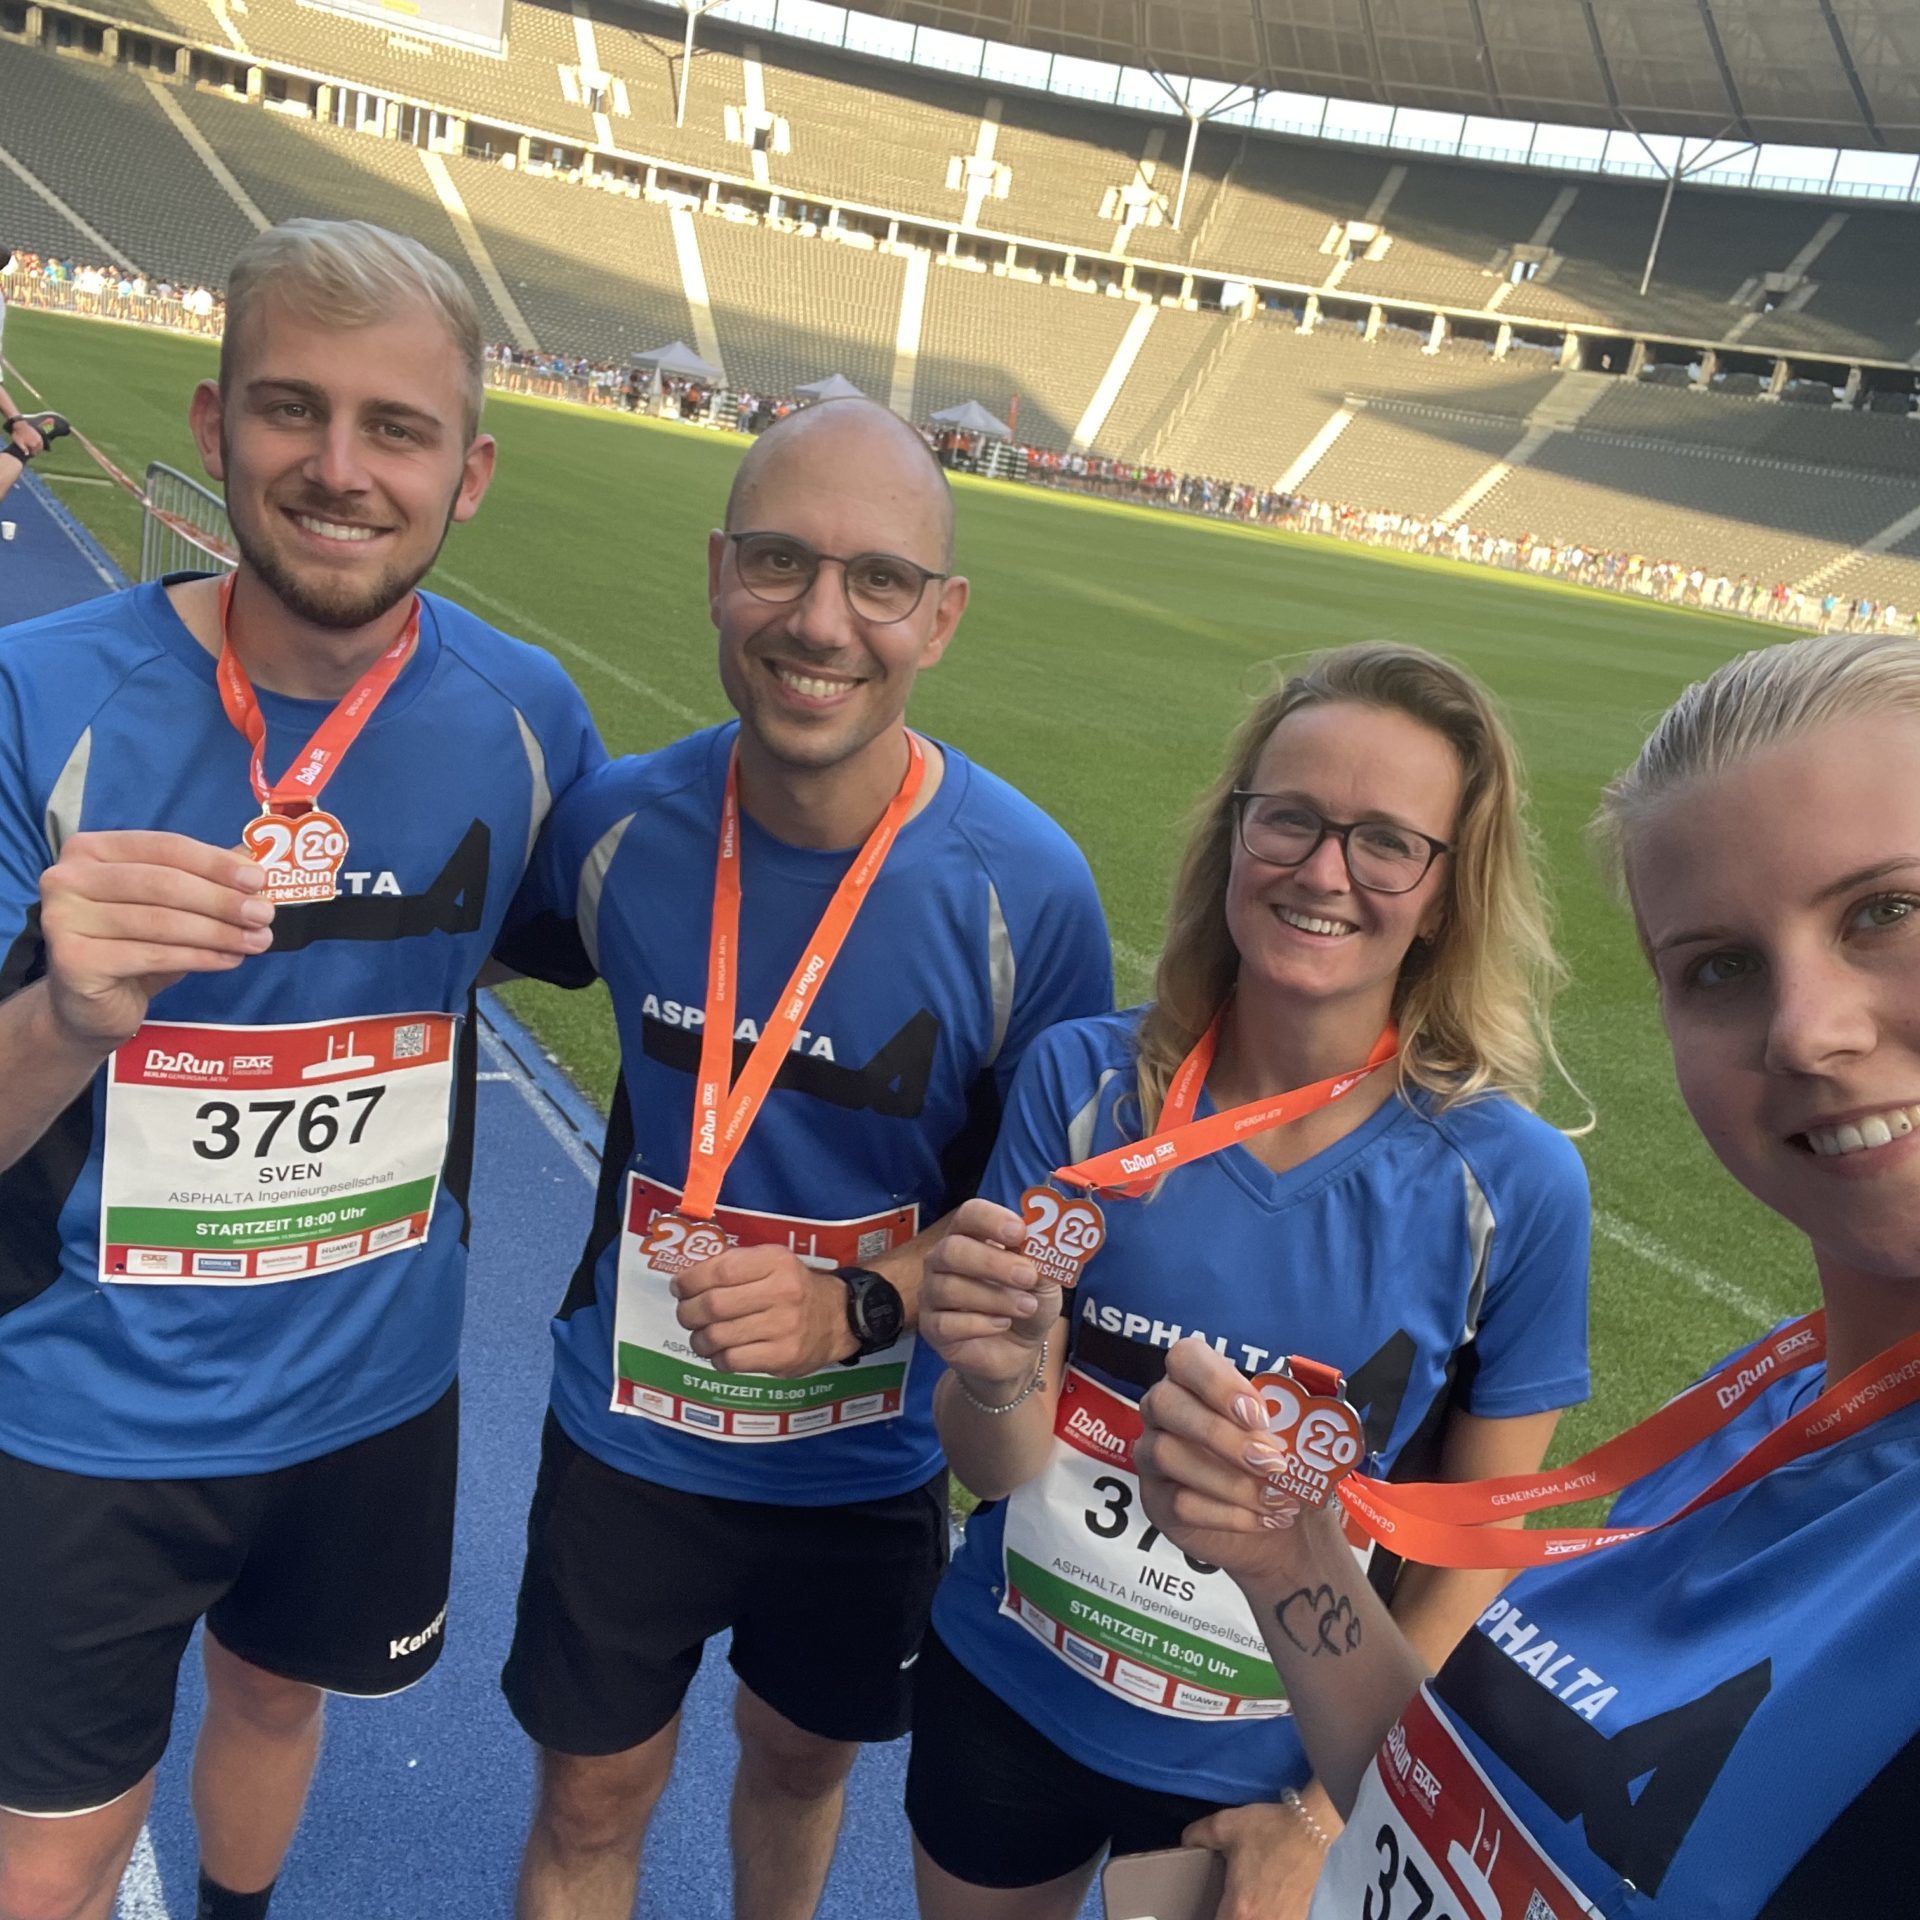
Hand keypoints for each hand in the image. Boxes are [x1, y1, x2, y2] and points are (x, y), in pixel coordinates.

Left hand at [9, 417, 43, 458]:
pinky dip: (39, 444)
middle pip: (38, 450)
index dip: (31, 454)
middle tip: (31, 452)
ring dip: (38, 448)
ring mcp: (39, 439)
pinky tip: (35, 444)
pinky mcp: (39, 436)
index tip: (29, 454)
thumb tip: (27, 454)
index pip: (34, 453)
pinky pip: (41, 442)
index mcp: (33, 445)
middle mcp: (38, 443)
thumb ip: (23, 449)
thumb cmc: (18, 434)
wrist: (20, 425)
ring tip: (33, 448)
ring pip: (40, 447)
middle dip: (35, 451)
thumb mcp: (18, 442)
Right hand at [39, 831, 272, 1049]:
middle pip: (163, 883)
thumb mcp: (170, 906)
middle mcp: (67, 877)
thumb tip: (253, 855)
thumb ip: (205, 877)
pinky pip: (152, 955)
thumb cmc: (132, 946)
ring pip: (161, 921)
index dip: (216, 863)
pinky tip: (229, 959)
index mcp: (90, 849)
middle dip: (222, 900)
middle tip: (264, 915)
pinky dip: (199, 957)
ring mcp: (63, 919)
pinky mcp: (73, 960)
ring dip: (218, 931)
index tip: (259, 879)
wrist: (90, 1005)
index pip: (165, 846)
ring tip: (257, 941)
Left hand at [673, 1244, 851, 1375]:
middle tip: (685, 1314)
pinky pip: (731, 1361)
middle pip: (713, 1305)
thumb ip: (735, 1265)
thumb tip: (686, 1281)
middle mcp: (782, 1292)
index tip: (678, 1288)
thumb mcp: (773, 1262)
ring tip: (700, 1336)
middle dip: (687, 1312)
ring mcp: (783, 1327)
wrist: (839, 1318)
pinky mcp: (783, 1357)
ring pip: (718, 1336)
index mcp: (776, 1262)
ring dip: (699, 1339)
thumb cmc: (794, 1287)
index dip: (689, 1281)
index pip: (719, 1270)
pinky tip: (721, 1353)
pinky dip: (716, 1358)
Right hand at [920, 1197, 1058, 1397]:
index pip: (969, 1214)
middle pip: (952, 1249)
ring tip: (1026, 1307)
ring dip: (994, 1298)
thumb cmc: (1026, 1302)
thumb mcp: (1045, 1280)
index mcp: (970, 1236)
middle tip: (1026, 1276)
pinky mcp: (932, 1328)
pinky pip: (946, 1323)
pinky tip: (1002, 1324)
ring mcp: (933, 1294)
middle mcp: (943, 1260)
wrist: (1019, 1350)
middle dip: (992, 1262)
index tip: (1019, 1232)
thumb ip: (1042, 1260)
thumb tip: (1041, 1243)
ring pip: (949, 1288)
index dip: (991, 1219)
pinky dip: (980, 1324)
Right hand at [1137, 1336, 1325, 1590]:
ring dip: (1230, 1481)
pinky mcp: (1156, 1500)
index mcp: (1195, 1380)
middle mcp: (1163, 1410)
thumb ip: (1296, 1422)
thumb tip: (1317, 1423)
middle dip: (1221, 1434)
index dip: (1217, 1382)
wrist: (1279, 1527)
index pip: (1185, 1357)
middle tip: (1272, 1462)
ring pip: (1169, 1454)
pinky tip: (1263, 1519)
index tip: (1259, 1414)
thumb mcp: (1293, 1437)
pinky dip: (1230, 1514)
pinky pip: (1181, 1503)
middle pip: (1166, 1402)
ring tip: (1276, 1499)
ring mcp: (1151, 1455)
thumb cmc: (1281, 1467)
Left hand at [1183, 1801, 1328, 1919]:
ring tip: (1240, 1907)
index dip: (1206, 1919)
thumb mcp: (1225, 1825)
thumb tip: (1185, 1844)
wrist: (1309, 1829)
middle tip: (1223, 1905)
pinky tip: (1261, 1907)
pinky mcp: (1297, 1919)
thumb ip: (1197, 1836)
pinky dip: (1265, 1917)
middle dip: (1227, 1917)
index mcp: (1239, 1908)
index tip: (1206, 1910)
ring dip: (1246, 1918)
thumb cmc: (1267, 1829)